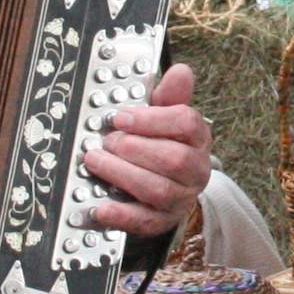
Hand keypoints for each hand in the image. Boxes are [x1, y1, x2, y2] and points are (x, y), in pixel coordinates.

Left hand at [81, 60, 211, 235]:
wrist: (173, 186)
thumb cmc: (165, 144)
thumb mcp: (167, 116)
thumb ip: (169, 96)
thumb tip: (180, 71)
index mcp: (198, 138)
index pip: (186, 123)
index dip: (152, 119)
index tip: (121, 117)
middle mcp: (195, 169)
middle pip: (174, 159)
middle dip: (135, 148)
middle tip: (106, 140)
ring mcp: (181, 198)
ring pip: (158, 190)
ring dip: (123, 174)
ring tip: (96, 161)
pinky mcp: (163, 221)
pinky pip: (145, 222)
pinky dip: (121, 215)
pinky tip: (100, 206)